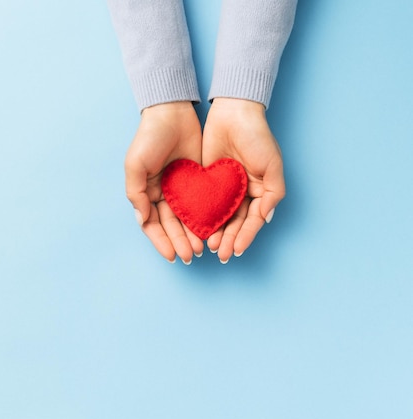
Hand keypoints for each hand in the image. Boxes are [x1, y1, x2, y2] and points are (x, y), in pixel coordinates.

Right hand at [125, 101, 203, 262]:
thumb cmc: (149, 137)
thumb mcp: (135, 164)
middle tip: (191, 256)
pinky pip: (202, 205)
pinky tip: (212, 230)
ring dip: (192, 236)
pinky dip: (205, 219)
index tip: (171, 256)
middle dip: (180, 243)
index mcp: (146, 194)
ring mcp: (181, 190)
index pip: (152, 225)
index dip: (161, 242)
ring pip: (187, 220)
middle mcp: (163, 196)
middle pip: (171, 227)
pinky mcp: (199, 182)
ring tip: (201, 249)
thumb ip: (136, 193)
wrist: (172, 112)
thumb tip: (142, 221)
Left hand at [202, 98, 285, 261]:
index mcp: (259, 192)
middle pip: (235, 224)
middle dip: (228, 240)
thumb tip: (265, 219)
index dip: (245, 237)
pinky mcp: (207, 181)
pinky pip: (204, 204)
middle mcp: (242, 194)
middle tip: (220, 254)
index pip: (252, 221)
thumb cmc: (258, 136)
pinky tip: (197, 230)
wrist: (234, 111)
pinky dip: (202, 218)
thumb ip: (273, 193)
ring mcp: (224, 189)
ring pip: (220, 218)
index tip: (236, 250)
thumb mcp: (273, 165)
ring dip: (216, 233)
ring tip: (209, 246)